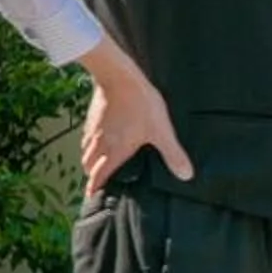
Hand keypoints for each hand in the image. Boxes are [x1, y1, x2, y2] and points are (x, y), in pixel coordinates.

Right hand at [75, 45, 192, 195]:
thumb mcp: (161, 132)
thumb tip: (186, 176)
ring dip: (90, 160)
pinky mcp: (92, 116)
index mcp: (114, 150)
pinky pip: (87, 136)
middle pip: (89, 164)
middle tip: (97, 181)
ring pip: (86, 150)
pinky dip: (90, 144)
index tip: (90, 195)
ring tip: (97, 164)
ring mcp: (94, 129)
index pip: (99, 174)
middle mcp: (100, 143)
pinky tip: (99, 140)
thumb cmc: (141, 106)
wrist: (119, 77)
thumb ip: (172, 154)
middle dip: (92, 174)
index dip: (94, 186)